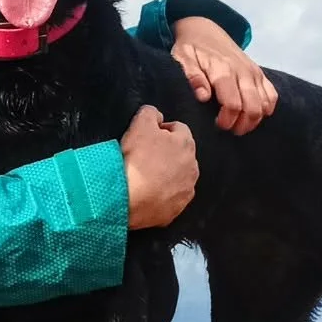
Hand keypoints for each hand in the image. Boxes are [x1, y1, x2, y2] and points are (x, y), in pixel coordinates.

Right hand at [120, 104, 196, 229]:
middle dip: (166, 152)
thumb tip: (157, 116)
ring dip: (167, 173)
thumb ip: (151, 113)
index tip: (147, 137)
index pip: (178, 128)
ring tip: (147, 176)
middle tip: (145, 156)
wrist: (128, 198)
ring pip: (179, 175)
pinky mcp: (178, 208)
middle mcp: (192, 166)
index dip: (161, 130)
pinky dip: (164, 193)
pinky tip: (149, 192)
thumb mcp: (139, 125)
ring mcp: (186, 189)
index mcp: (186, 144)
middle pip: (181, 153)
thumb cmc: (136, 159)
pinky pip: (173, 196)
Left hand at [170, 16, 277, 135]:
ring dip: (253, 120)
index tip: (217, 124)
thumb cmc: (191, 49)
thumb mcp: (183, 59)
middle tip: (228, 129)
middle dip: (241, 125)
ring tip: (238, 125)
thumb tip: (203, 97)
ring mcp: (254, 72)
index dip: (227, 120)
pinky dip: (266, 109)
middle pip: (252, 108)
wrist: (205, 30)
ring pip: (265, 104)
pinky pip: (272, 95)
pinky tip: (252, 114)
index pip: (233, 104)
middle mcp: (242, 71)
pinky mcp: (259, 73)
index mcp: (223, 70)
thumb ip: (192, 77)